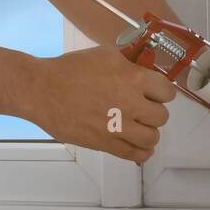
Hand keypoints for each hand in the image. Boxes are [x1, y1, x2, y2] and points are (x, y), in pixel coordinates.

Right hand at [26, 47, 176, 163]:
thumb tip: (143, 69)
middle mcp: (131, 104)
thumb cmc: (70, 69)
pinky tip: (139, 146)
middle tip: (142, 109)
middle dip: (154, 112)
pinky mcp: (106, 143)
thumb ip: (129, 64)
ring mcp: (119, 126)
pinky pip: (136, 155)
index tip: (154, 93)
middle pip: (162, 116)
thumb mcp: (105, 54)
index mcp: (133, 78)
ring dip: (148, 132)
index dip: (161, 92)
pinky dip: (142, 152)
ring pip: (152, 138)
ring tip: (139, 127)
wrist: (43, 90)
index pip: (167, 92)